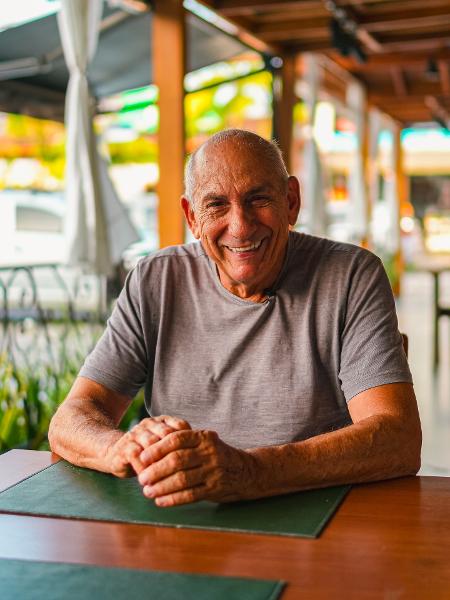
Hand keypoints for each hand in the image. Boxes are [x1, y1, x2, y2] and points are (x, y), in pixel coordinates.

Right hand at [105, 415, 190, 477]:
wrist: (116, 454)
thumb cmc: (148, 454)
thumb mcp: (165, 448)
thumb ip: (181, 447)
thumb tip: (206, 457)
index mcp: (164, 421)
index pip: (181, 427)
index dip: (190, 443)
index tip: (197, 461)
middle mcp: (150, 424)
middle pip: (167, 435)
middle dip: (177, 454)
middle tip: (187, 472)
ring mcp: (136, 433)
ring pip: (152, 445)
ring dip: (160, 463)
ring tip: (168, 480)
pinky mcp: (124, 446)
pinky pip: (137, 455)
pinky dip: (145, 468)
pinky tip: (151, 480)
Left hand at [137, 429, 257, 505]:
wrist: (245, 470)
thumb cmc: (215, 455)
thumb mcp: (204, 442)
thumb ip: (183, 443)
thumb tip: (149, 453)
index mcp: (203, 437)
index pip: (176, 439)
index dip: (157, 449)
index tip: (142, 458)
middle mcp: (209, 452)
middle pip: (177, 460)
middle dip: (155, 470)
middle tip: (142, 478)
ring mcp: (213, 471)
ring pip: (182, 479)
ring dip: (161, 487)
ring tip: (148, 491)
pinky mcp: (215, 488)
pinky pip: (190, 495)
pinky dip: (173, 499)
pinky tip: (161, 501)